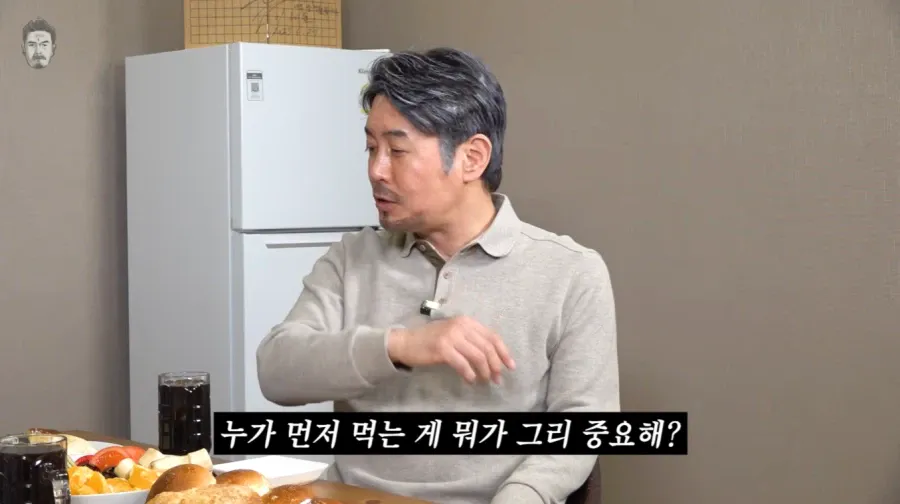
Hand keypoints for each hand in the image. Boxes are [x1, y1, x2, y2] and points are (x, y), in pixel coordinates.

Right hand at [388, 316, 515, 383]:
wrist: (407, 342)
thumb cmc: (432, 340)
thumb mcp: (455, 334)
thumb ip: (472, 340)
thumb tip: (493, 358)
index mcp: (467, 321)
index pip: (492, 336)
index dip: (504, 352)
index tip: (510, 366)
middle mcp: (461, 326)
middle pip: (487, 347)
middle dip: (496, 365)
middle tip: (498, 379)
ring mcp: (451, 336)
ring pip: (478, 356)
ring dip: (484, 371)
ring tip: (485, 380)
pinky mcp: (442, 348)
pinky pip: (463, 364)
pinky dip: (469, 374)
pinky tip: (471, 380)